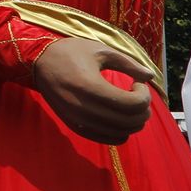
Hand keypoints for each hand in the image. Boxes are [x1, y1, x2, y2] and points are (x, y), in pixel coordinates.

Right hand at [31, 37, 153, 143]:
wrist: (40, 64)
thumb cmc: (72, 53)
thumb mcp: (100, 50)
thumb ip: (128, 63)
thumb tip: (150, 76)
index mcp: (90, 86)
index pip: (132, 104)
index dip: (144, 95)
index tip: (138, 83)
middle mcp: (84, 108)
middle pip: (131, 121)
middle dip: (144, 109)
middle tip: (138, 94)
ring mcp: (80, 121)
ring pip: (123, 133)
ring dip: (135, 121)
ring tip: (130, 104)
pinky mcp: (77, 128)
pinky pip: (110, 139)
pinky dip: (123, 131)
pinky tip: (120, 116)